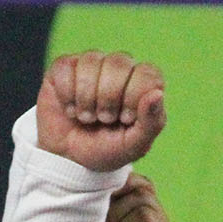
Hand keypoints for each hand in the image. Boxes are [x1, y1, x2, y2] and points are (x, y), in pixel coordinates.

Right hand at [38, 52, 165, 172]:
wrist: (69, 159)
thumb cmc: (107, 150)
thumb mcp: (133, 146)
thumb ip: (151, 122)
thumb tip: (157, 94)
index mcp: (143, 84)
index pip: (147, 73)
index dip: (134, 96)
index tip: (126, 118)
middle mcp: (120, 68)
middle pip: (119, 63)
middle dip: (109, 98)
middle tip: (104, 119)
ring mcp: (92, 64)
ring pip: (91, 61)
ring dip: (86, 98)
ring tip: (86, 117)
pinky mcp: (65, 67)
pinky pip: (66, 68)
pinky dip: (67, 95)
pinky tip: (70, 109)